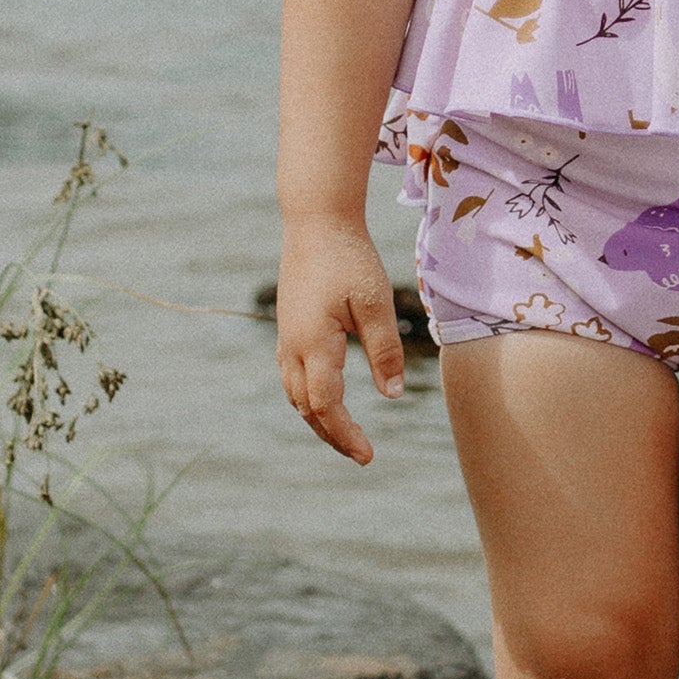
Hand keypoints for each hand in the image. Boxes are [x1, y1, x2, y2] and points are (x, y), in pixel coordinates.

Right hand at [276, 217, 406, 463]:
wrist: (316, 221)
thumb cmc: (350, 259)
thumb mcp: (376, 304)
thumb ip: (385, 351)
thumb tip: (392, 396)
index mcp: (313, 344)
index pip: (325, 406)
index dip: (346, 435)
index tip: (368, 456)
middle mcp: (292, 347)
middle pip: (306, 408)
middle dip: (332, 435)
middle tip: (361, 454)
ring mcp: (286, 338)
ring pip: (296, 394)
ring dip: (319, 419)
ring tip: (346, 434)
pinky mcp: (289, 328)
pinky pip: (293, 376)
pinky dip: (310, 397)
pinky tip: (327, 399)